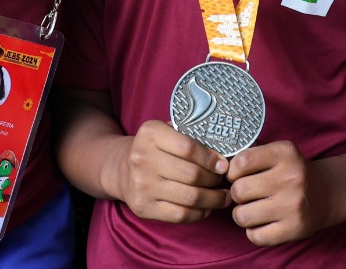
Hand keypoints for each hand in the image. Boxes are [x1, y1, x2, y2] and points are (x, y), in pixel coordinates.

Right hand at [106, 120, 228, 222]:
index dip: (211, 158)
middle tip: (223, 181)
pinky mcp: (144, 207)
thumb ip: (190, 136)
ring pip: (190, 197)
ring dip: (213, 199)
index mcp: (150, 133)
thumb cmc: (154, 149)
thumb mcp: (166, 131)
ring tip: (223, 197)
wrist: (122, 169)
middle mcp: (142, 158)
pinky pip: (180, 215)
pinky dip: (199, 213)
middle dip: (214, 180)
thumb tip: (222, 158)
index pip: (189, 148)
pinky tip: (206, 208)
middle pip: (192, 175)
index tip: (223, 165)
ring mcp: (142, 185)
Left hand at [226, 140, 332, 245]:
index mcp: (285, 153)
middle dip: (237, 194)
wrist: (328, 193)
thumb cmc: (292, 172)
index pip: (241, 162)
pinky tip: (263, 222)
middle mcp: (291, 177)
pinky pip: (255, 236)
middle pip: (239, 190)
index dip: (232, 171)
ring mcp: (293, 205)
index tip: (237, 175)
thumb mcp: (278, 152)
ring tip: (252, 209)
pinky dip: (253, 232)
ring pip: (242, 215)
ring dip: (242, 214)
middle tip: (246, 194)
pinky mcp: (294, 229)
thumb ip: (252, 151)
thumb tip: (219, 161)